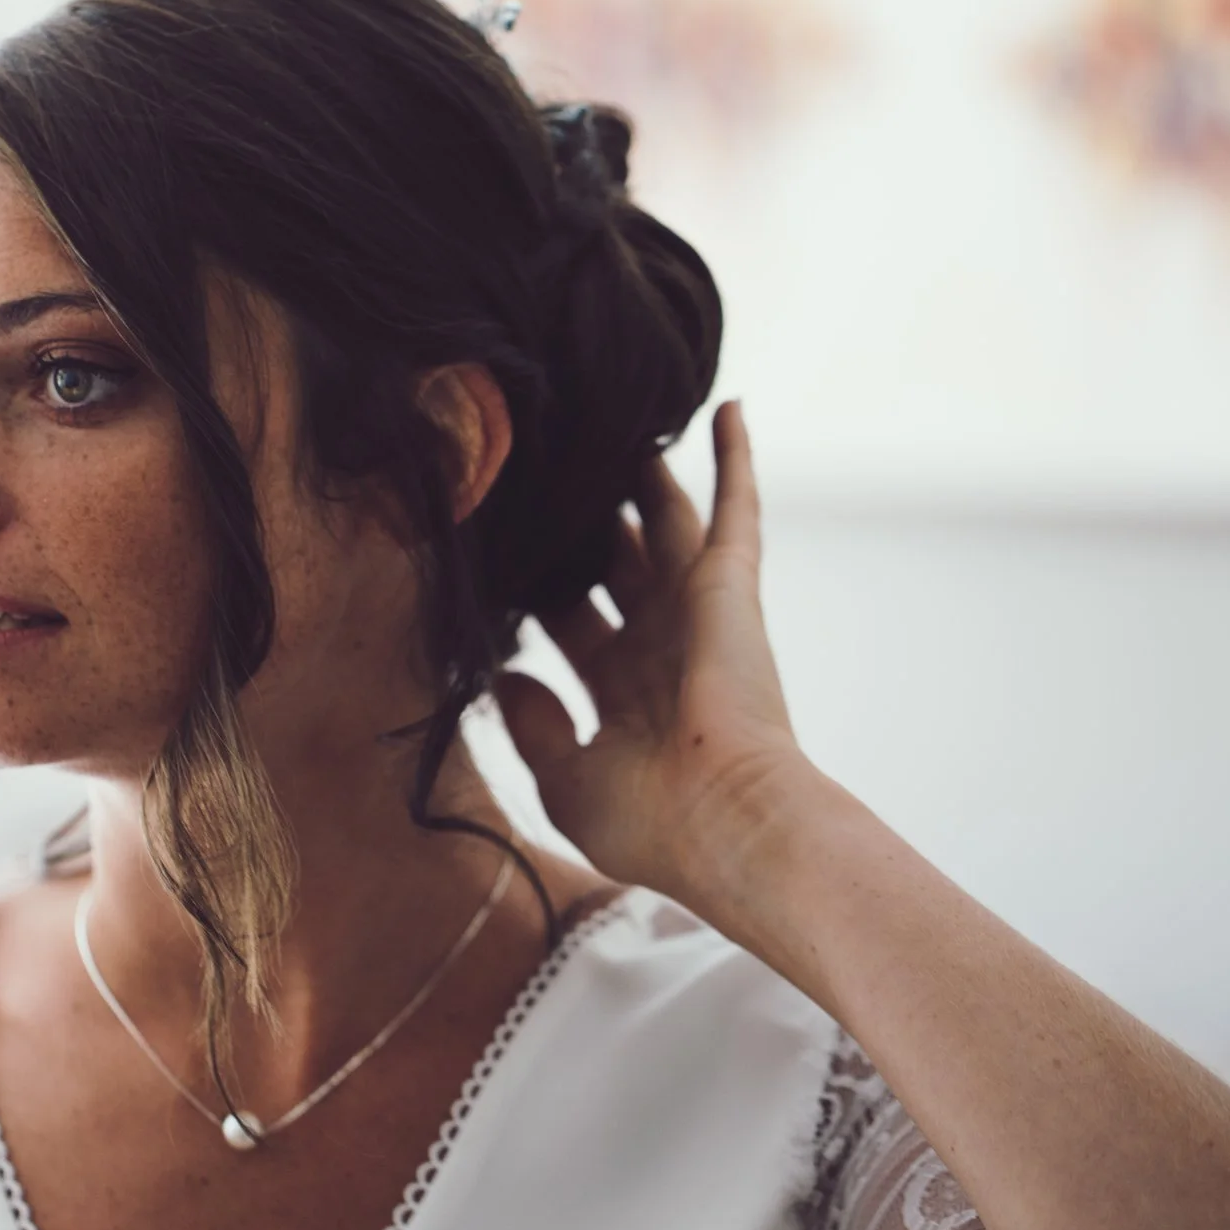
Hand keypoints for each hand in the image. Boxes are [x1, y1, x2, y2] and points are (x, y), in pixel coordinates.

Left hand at [495, 400, 817, 904]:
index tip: (494, 556)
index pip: (570, 627)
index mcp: (623, 694)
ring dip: (645, 479)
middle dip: (579, 527)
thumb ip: (531, 724)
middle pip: (611, 565)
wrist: (725, 820)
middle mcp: (659, 647)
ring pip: (664, 524)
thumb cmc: (650, 820)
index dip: (534, 594)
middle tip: (544, 474)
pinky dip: (734, 458)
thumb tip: (506, 673)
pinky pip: (734, 508)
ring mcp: (697, 612)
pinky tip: (727, 408)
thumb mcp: (564, 780)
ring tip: (615, 427)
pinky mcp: (730, 586)